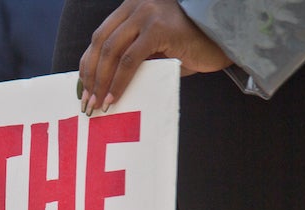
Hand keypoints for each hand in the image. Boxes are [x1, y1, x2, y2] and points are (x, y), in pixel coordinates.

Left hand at [78, 0, 230, 114]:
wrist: (222, 42)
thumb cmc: (186, 49)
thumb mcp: (151, 51)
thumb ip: (127, 58)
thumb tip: (99, 85)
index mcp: (130, 8)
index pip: (99, 37)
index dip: (87, 64)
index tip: (82, 89)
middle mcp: (136, 6)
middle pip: (101, 44)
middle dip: (91, 76)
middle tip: (87, 102)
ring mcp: (148, 14)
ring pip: (112, 52)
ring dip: (102, 82)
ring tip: (99, 104)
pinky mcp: (159, 29)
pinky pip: (130, 60)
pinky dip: (119, 82)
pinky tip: (114, 98)